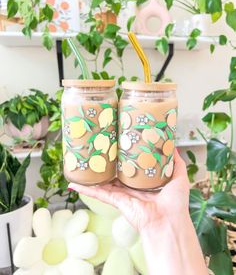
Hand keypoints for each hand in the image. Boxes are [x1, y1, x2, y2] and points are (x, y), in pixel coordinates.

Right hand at [68, 150, 189, 230]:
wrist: (168, 221)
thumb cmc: (175, 202)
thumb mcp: (178, 175)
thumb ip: (174, 161)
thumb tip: (172, 145)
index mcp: (144, 182)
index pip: (131, 167)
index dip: (124, 156)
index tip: (117, 145)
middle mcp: (131, 187)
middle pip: (115, 173)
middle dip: (106, 163)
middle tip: (97, 149)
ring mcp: (122, 194)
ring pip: (103, 182)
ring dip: (92, 175)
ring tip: (82, 163)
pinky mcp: (116, 200)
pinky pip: (98, 193)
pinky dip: (86, 189)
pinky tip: (74, 183)